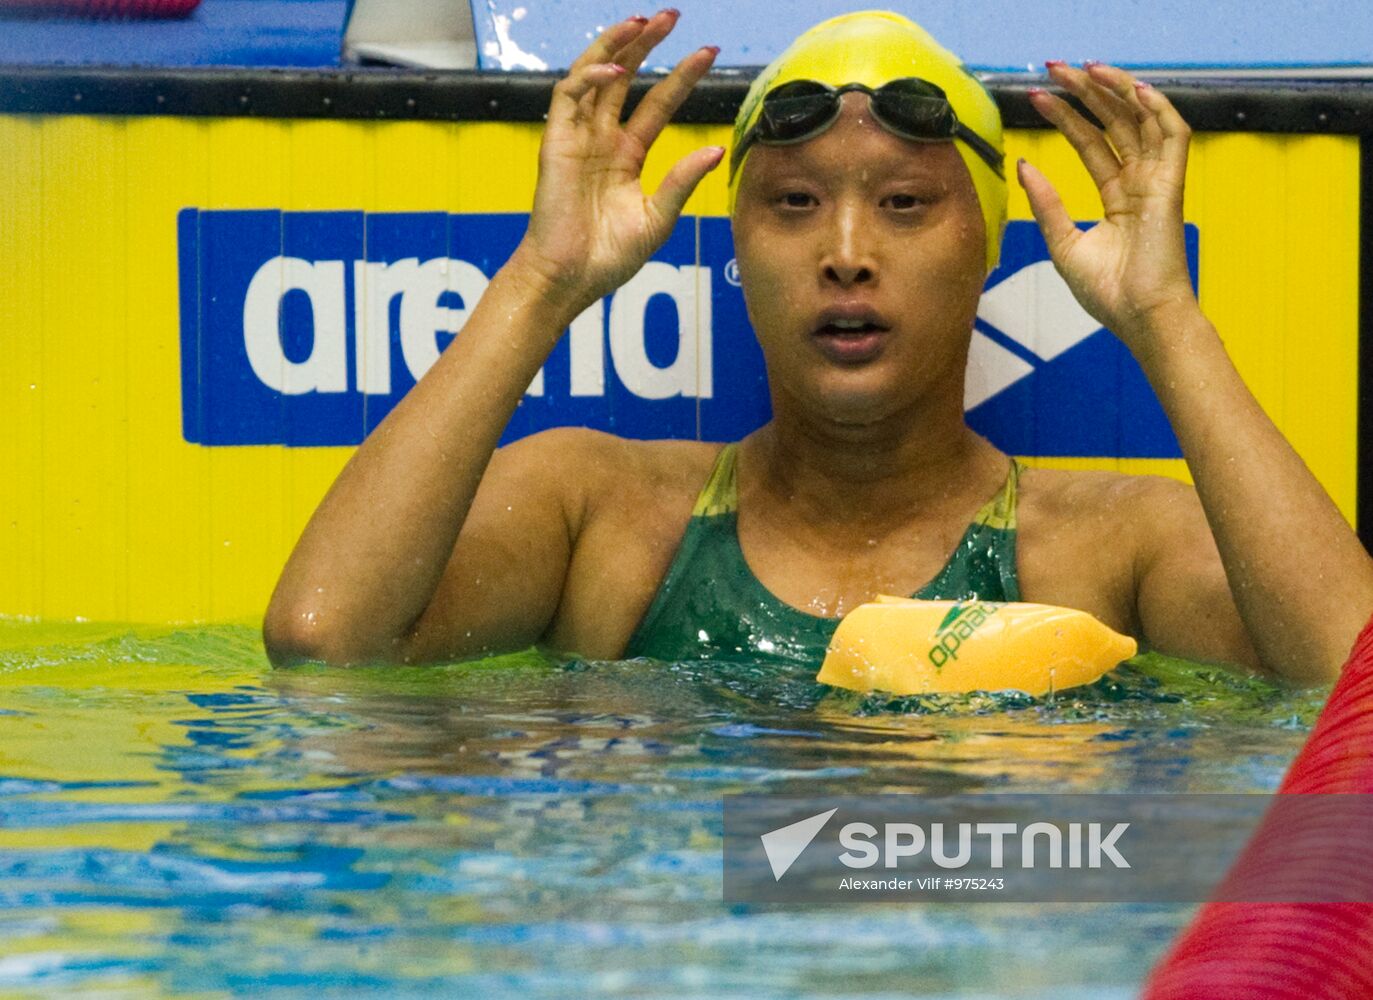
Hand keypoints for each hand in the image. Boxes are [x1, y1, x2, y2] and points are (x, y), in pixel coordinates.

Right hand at [512, 10, 721, 315]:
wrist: (570, 279)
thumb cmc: (608, 258)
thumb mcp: (658, 218)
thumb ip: (682, 181)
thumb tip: (717, 150)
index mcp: (626, 156)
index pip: (657, 104)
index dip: (681, 78)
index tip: (708, 53)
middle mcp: (601, 140)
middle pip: (625, 78)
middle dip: (647, 43)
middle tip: (673, 15)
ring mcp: (578, 138)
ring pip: (594, 75)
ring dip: (616, 44)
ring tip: (643, 20)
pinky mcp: (556, 143)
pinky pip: (568, 96)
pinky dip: (590, 76)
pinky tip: (614, 66)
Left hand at [1018, 62, 1197, 352]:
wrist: (1138, 318)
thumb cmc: (1107, 293)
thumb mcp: (1062, 243)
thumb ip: (1046, 203)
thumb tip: (1024, 165)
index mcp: (1118, 197)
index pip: (1092, 143)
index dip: (1067, 117)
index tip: (1037, 97)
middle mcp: (1140, 184)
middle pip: (1115, 124)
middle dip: (1086, 94)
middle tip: (1055, 70)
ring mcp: (1157, 183)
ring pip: (1141, 121)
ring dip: (1116, 91)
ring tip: (1085, 69)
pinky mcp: (1171, 188)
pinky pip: (1173, 136)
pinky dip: (1158, 108)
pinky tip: (1132, 88)